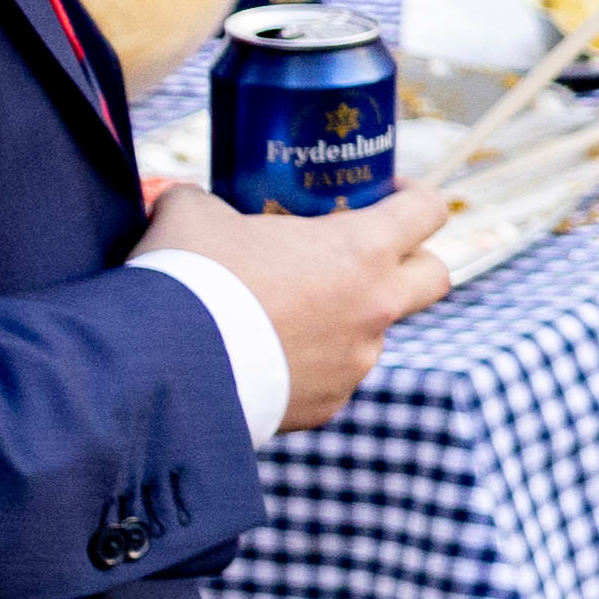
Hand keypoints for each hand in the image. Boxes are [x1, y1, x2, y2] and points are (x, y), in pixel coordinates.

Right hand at [148, 182, 459, 428]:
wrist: (164, 365)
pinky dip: (309, 365)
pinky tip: (264, 357)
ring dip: (343, 319)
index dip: (415, 196)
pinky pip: (332, 377)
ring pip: (371, 332)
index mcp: (361, 249)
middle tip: (367, 256)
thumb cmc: (189, 276)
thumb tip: (190, 201)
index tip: (388, 194)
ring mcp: (357, 360)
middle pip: (434, 277)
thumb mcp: (191, 213)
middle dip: (413, 262)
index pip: (428, 210)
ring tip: (285, 312)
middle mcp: (375, 307)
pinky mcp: (329, 404)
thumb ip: (206, 200)